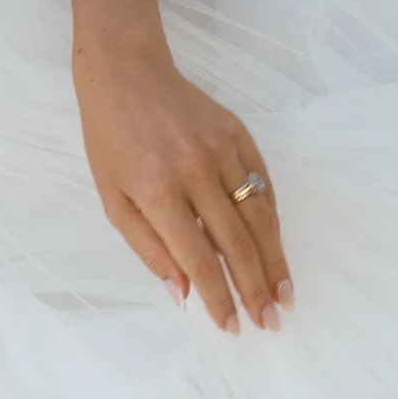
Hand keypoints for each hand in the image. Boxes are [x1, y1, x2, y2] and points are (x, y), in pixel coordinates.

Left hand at [74, 39, 292, 332]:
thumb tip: (184, 294)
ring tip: (286, 295)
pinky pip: (262, 183)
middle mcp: (195, 172)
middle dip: (256, 288)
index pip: (197, 259)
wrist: (125, 72)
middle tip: (270, 322)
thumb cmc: (111, 143)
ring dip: (275, 260)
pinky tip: (278, 248)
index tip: (232, 326)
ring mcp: (221, 150)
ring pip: (258, 215)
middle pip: (235, 243)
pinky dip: (273, 219)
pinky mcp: (237, 133)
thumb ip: (150, 250)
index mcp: (158, 193)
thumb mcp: (114, 203)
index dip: (218, 297)